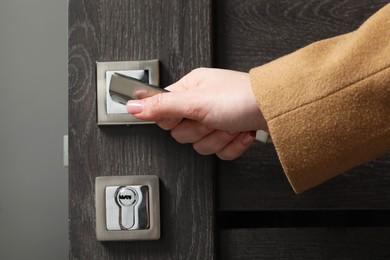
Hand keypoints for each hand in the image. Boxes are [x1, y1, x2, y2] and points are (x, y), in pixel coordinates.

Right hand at [127, 68, 266, 159]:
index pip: (164, 111)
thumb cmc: (242, 98)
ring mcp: (216, 120)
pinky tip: (241, 132)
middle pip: (182, 133)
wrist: (277, 110)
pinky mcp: (229, 134)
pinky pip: (220, 152)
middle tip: (213, 119)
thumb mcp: (196, 102)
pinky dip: (233, 145)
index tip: (188, 115)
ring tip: (231, 124)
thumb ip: (161, 106)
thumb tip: (131, 106)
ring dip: (220, 138)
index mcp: (190, 90)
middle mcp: (202, 104)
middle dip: (202, 131)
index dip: (174, 120)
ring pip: (202, 145)